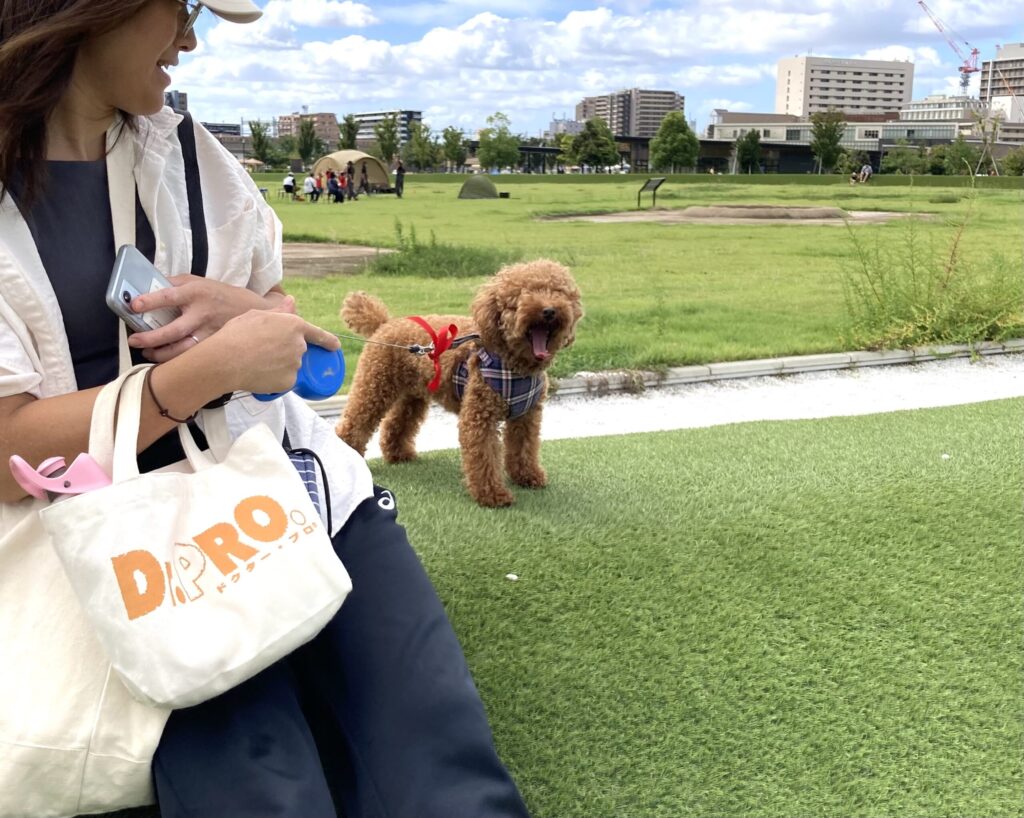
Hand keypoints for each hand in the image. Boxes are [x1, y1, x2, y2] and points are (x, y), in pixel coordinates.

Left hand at [127, 278, 293, 362]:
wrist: (253, 308)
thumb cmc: (220, 294)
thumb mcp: (199, 281)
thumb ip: (176, 283)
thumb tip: (148, 286)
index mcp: (197, 292)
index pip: (170, 296)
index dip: (151, 301)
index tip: (133, 305)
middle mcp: (203, 313)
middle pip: (174, 330)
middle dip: (151, 338)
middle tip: (133, 340)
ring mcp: (210, 332)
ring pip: (183, 349)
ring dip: (162, 353)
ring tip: (146, 352)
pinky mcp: (216, 346)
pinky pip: (194, 356)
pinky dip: (177, 360)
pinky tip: (164, 358)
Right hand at [202, 308, 339, 395]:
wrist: (226, 360)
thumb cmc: (237, 334)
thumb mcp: (256, 315)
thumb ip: (278, 311)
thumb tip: (292, 302)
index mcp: (294, 325)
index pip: (317, 333)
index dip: (327, 340)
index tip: (335, 346)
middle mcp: (299, 345)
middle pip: (298, 351)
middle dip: (285, 352)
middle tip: (262, 351)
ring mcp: (295, 364)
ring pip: (290, 366)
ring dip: (279, 365)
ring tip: (256, 361)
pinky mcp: (289, 381)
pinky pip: (284, 381)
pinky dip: (274, 380)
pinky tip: (258, 374)